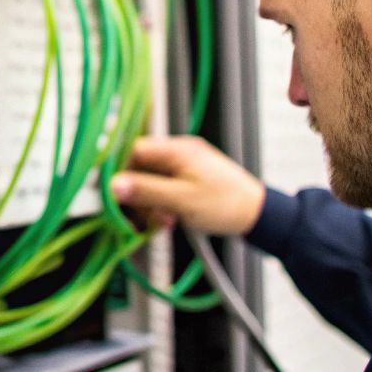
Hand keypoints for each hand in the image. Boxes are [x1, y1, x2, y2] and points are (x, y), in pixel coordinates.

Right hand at [111, 136, 267, 235]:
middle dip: (139, 196)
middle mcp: (178, 152)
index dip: (120, 173)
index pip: (133, 151)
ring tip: (164, 222)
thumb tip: (113, 185)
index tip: (114, 196)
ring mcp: (184, 165)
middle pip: (140, 168)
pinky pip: (164, 188)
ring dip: (150, 204)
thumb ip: (146, 191)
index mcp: (176, 149)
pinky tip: (169, 220)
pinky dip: (161, 205)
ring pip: (151, 182)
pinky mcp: (189, 178)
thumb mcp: (181, 200)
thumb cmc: (225, 205)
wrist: (258, 214)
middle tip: (146, 218)